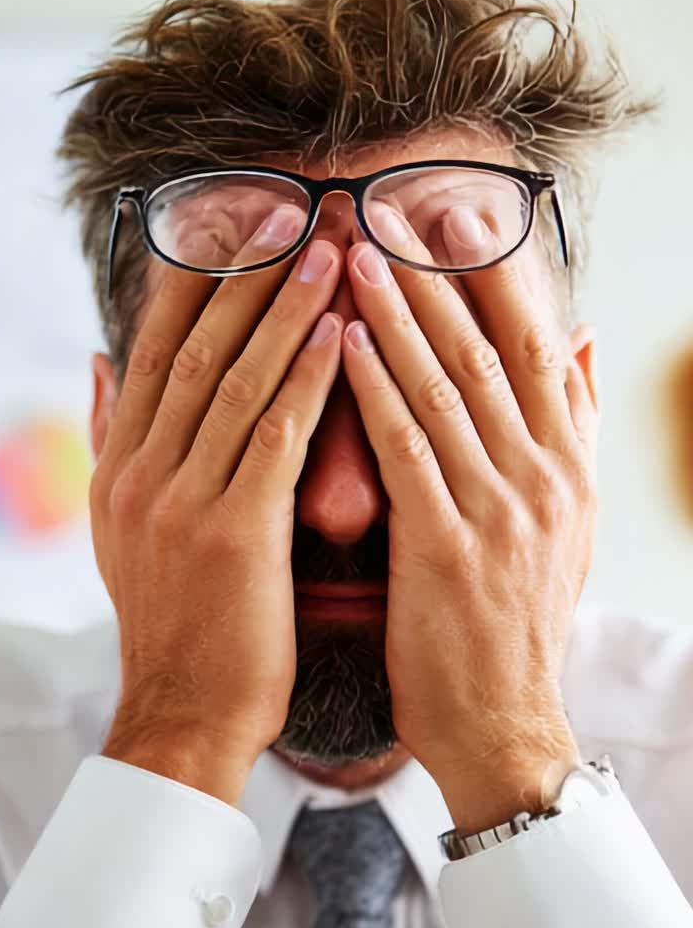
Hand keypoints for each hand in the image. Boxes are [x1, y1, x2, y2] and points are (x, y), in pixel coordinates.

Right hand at [92, 215, 343, 800]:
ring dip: (287, 309)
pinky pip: (276, 437)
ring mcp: (183, 501)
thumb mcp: (122, 529)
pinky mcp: (234, 534)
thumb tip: (101, 365)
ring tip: (331, 251)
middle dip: (248, 274)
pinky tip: (343, 335)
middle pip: (196, 348)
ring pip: (236, 380)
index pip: (154, 348)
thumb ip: (112, 441)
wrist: (184, 710)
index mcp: (120, 465)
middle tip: (295, 211)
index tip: (236, 222)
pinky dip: (309, 379)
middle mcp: (142, 472)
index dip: (194, 278)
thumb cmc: (176, 622)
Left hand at [342, 216, 596, 829]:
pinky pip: (406, 450)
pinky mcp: (445, 547)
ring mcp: (498, 511)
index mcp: (568, 466)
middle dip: (438, 274)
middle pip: (489, 351)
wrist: (505, 722)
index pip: (538, 346)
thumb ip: (575, 427)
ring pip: (445, 388)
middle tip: (391, 206)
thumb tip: (588, 339)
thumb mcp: (570, 522)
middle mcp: (542, 477)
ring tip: (355, 253)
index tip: (456, 216)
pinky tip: (339, 342)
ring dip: (397, 314)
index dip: (496, 275)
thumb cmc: (519, 624)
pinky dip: (373, 390)